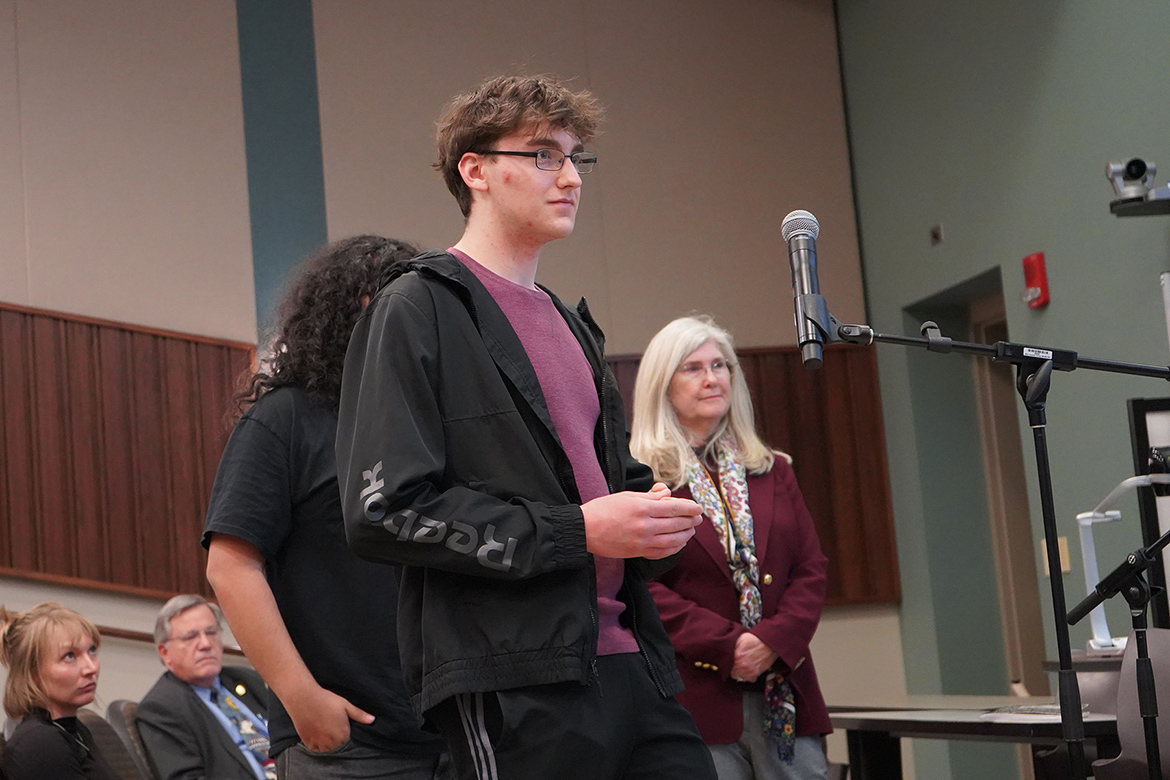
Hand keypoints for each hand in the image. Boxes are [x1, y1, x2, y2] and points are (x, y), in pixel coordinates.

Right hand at [285, 684, 374, 751]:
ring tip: (324, 728)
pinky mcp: (308, 743)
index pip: (347, 741)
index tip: (340, 725)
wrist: (304, 698)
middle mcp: (332, 741)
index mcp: (343, 733)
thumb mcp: (345, 705)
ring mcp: (319, 743)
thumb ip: (359, 715)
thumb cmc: (326, 700)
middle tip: (331, 725)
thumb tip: (372, 719)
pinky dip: (317, 744)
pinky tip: (317, 732)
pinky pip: (316, 749)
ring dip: (327, 743)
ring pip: (327, 749)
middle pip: (337, 746)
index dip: (344, 732)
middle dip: (336, 739)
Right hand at [582, 484, 702, 558]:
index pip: (673, 507)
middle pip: (677, 524)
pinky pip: (663, 552)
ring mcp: (643, 542)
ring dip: (686, 534)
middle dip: (691, 520)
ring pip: (673, 540)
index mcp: (642, 508)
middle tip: (698, 518)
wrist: (585, 530)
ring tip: (691, 530)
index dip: (689, 508)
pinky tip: (680, 543)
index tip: (698, 508)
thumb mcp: (627, 496)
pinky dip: (675, 548)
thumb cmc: (603, 509)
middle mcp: (645, 526)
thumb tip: (667, 493)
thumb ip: (650, 496)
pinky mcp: (639, 553)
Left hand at [730, 632, 778, 682]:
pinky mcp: (756, 674)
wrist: (769, 643)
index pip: (726, 666)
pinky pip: (748, 679)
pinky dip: (747, 676)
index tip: (728, 662)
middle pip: (731, 673)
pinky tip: (748, 669)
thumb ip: (731, 647)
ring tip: (741, 667)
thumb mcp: (740, 639)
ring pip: (739, 677)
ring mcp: (749, 671)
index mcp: (737, 656)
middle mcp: (742, 665)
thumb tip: (725, 652)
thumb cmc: (756, 640)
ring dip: (739, 673)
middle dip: (732, 669)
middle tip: (735, 664)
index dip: (726, 663)